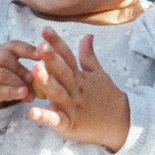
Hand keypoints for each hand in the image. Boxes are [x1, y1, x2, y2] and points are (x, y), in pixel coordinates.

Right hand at [0, 41, 38, 110]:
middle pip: (4, 58)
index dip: (28, 50)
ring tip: (30, 91)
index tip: (41, 56)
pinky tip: (22, 95)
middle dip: (21, 68)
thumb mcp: (12, 69)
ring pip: (0, 74)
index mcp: (0, 49)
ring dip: (17, 82)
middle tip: (35, 77)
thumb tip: (48, 74)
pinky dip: (11, 92)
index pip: (14, 45)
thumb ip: (27, 70)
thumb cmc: (2, 77)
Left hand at [26, 29, 131, 151]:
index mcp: (80, 77)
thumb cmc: (107, 97)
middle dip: (52, 59)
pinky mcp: (70, 125)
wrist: (122, 122)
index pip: (68, 57)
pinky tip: (32, 112)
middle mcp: (75, 89)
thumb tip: (87, 35)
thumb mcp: (98, 74)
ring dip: (47, 82)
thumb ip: (88, 56)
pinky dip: (45, 117)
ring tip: (35, 69)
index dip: (57, 43)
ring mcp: (72, 107)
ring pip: (58, 93)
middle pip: (63, 72)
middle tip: (40, 46)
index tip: (45, 29)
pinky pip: (56, 120)